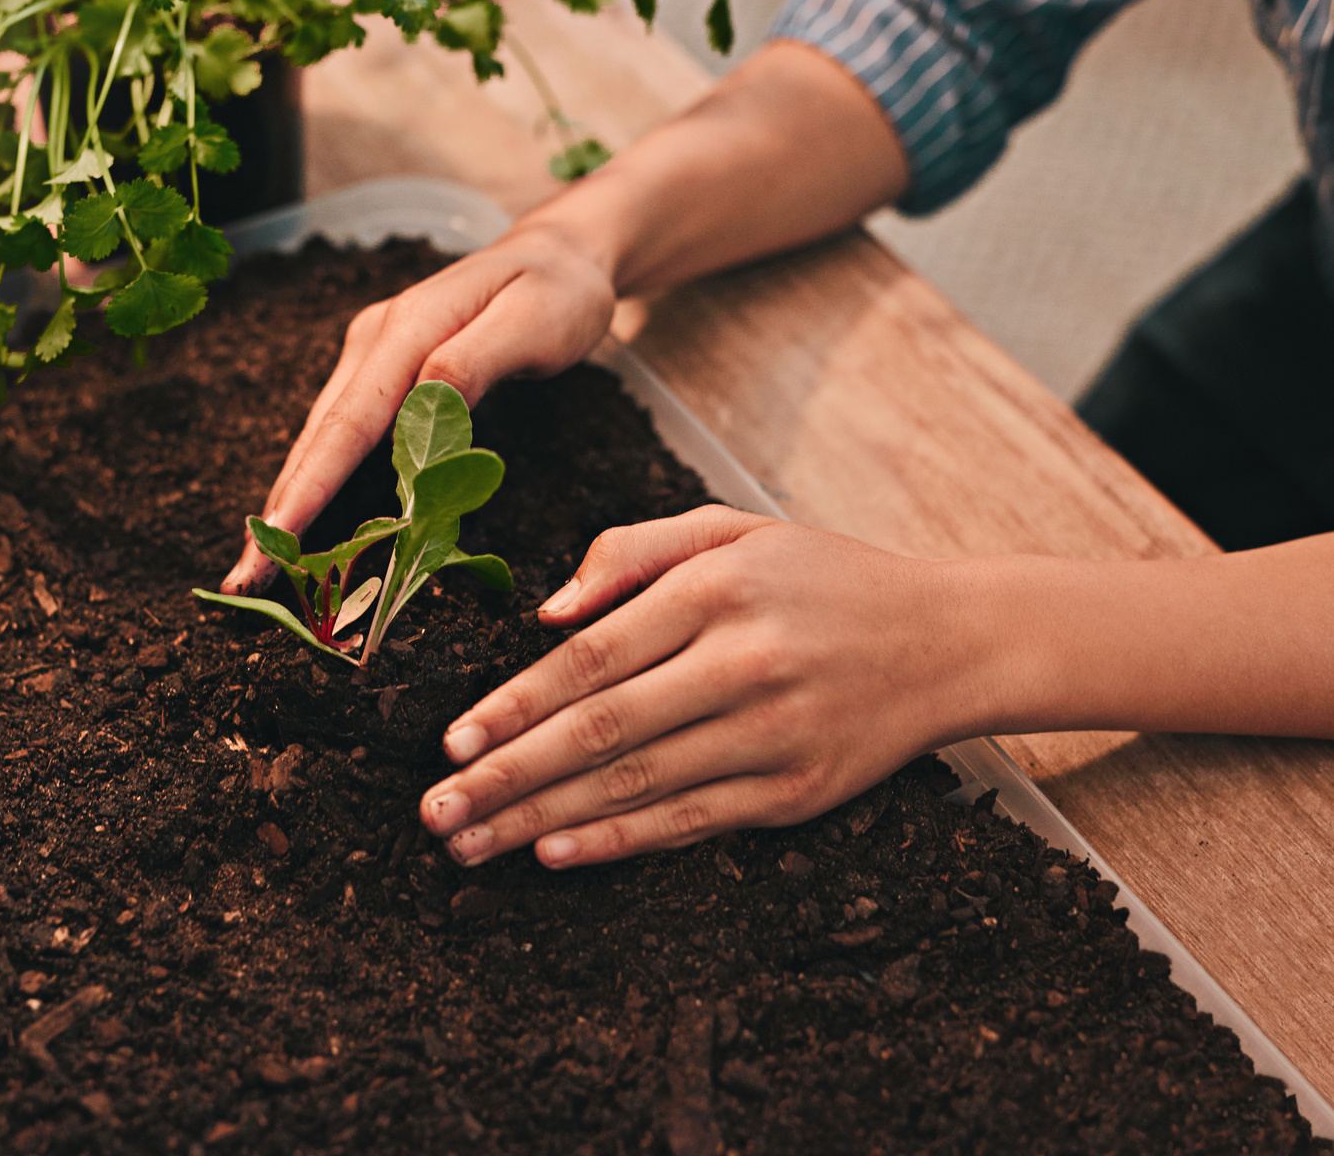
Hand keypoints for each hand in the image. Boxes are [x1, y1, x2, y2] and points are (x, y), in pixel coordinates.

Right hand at [221, 220, 615, 591]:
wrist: (558, 257)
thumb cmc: (556, 294)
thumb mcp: (533, 322)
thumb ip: (474, 361)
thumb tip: (422, 403)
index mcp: (406, 328)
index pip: (348, 421)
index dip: (310, 485)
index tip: (276, 538)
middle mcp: (373, 341)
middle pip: (318, 438)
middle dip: (280, 512)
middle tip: (245, 581)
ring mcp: (371, 357)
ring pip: (321, 441)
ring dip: (290, 503)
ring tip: (259, 569)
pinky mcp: (381, 375)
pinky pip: (342, 438)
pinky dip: (318, 484)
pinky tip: (300, 526)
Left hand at [418, 506, 999, 866]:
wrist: (948, 640)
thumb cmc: (822, 577)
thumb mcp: (732, 528)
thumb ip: (632, 552)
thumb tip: (546, 612)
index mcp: (716, 590)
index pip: (591, 658)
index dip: (513, 706)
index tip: (452, 743)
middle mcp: (741, 664)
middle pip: (599, 732)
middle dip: (507, 778)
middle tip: (435, 814)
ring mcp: (771, 735)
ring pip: (634, 786)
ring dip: (542, 821)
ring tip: (473, 845)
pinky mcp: (794, 792)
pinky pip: (689, 822)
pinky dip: (617, 842)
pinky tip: (555, 855)